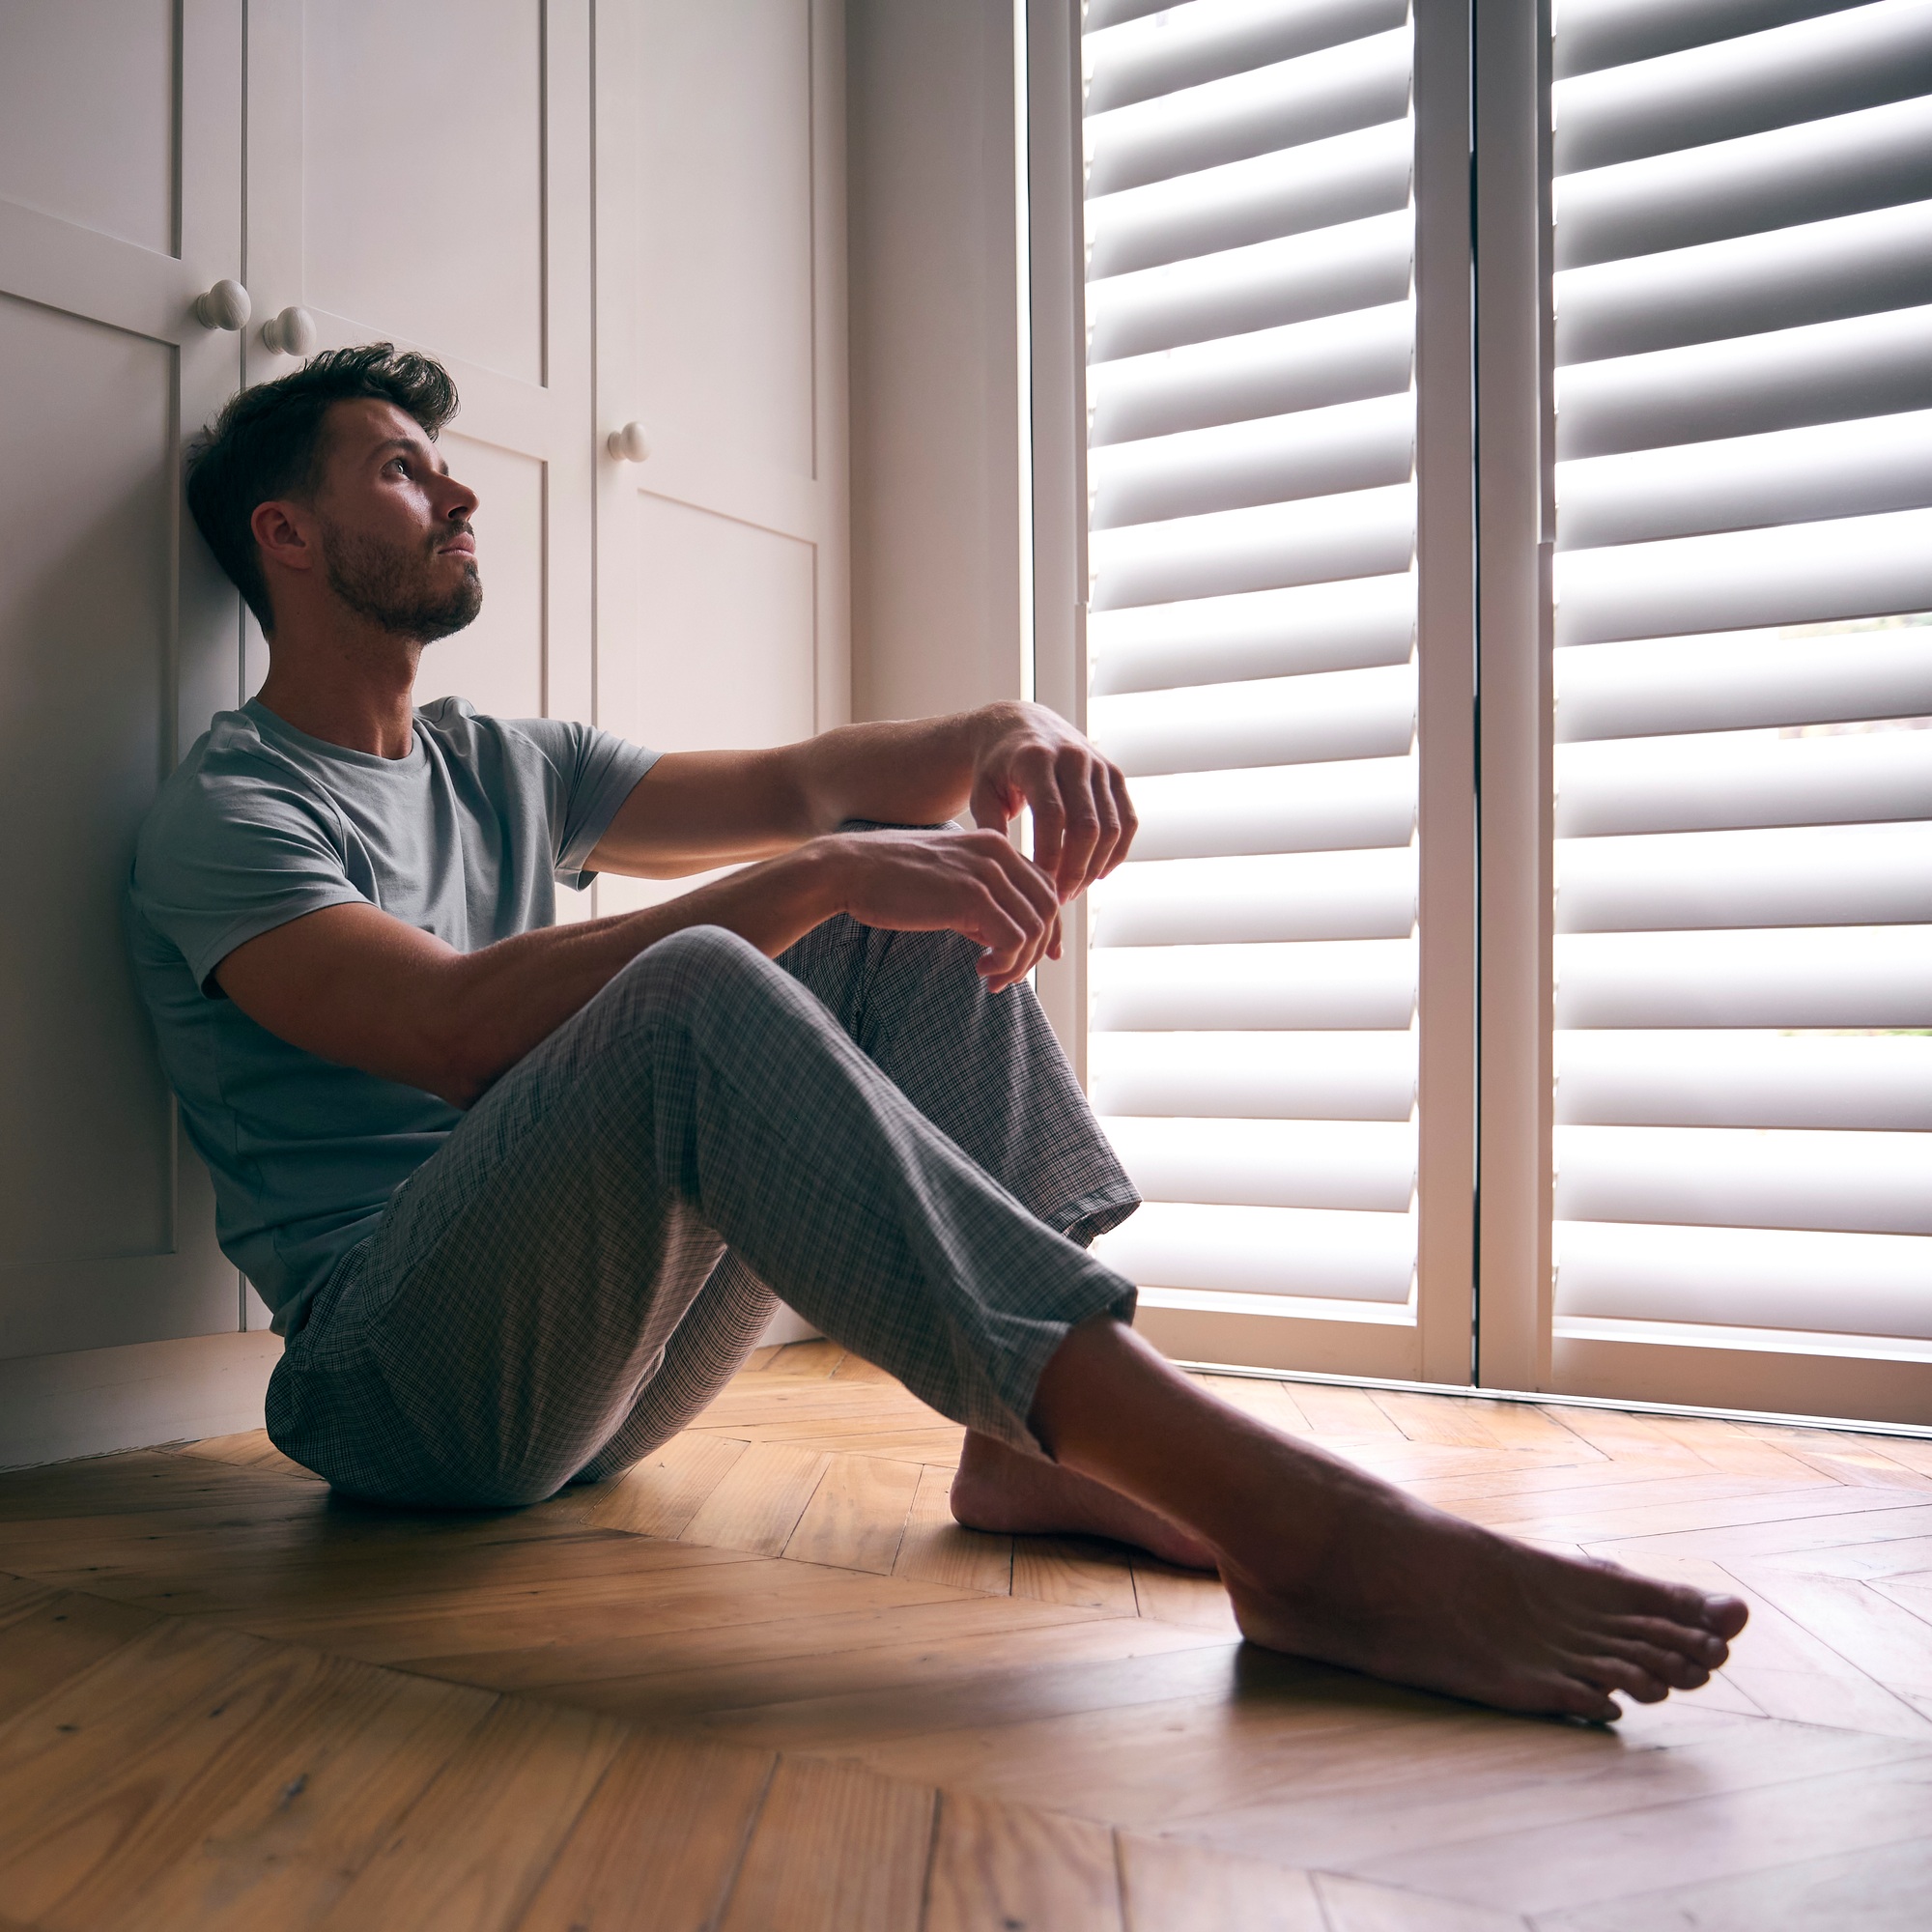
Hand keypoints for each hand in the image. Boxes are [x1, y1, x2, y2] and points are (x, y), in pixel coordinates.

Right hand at [822, 827, 1061, 992]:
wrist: (849, 870)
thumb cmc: (889, 881)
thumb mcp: (947, 881)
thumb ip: (980, 902)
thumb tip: (1004, 938)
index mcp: (995, 845)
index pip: (1045, 887)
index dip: (1048, 926)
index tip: (1035, 956)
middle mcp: (998, 854)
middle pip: (1048, 908)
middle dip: (1036, 950)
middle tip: (1008, 975)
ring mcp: (986, 874)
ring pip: (1034, 928)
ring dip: (1019, 963)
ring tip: (993, 978)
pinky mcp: (971, 897)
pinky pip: (1013, 940)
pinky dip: (1005, 964)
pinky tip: (981, 970)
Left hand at [967, 703, 1136, 907]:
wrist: (1020, 726)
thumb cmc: (996, 767)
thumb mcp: (982, 792)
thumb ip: (991, 828)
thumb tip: (1009, 870)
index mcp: (1036, 759)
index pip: (1051, 816)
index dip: (1050, 856)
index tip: (1040, 885)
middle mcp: (1073, 757)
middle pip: (1086, 825)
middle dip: (1075, 869)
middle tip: (1059, 898)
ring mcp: (1099, 765)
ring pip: (1111, 827)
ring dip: (1096, 866)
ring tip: (1074, 890)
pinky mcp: (1115, 775)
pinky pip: (1127, 821)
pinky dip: (1117, 852)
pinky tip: (1098, 874)